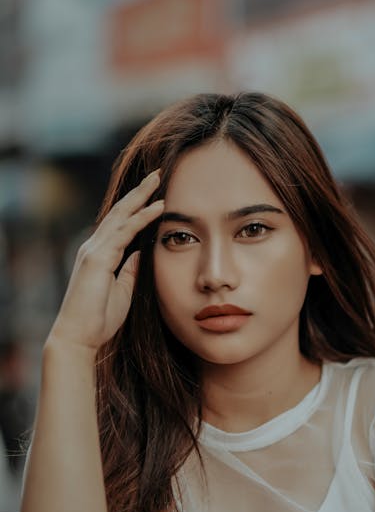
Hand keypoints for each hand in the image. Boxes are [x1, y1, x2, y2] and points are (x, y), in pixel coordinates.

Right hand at [49, 170, 163, 350]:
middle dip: (138, 192)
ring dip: (141, 197)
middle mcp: (95, 247)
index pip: (121, 223)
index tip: (155, 193)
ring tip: (158, 180)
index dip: (137, 206)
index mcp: (100, 254)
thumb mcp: (123, 290)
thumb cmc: (99, 319)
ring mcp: (94, 251)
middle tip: (156, 174)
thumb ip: (131, 270)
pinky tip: (157, 207)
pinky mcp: (98, 259)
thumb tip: (141, 253)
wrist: (79, 337)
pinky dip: (141, 218)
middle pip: (119, 212)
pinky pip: (123, 232)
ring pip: (120, 216)